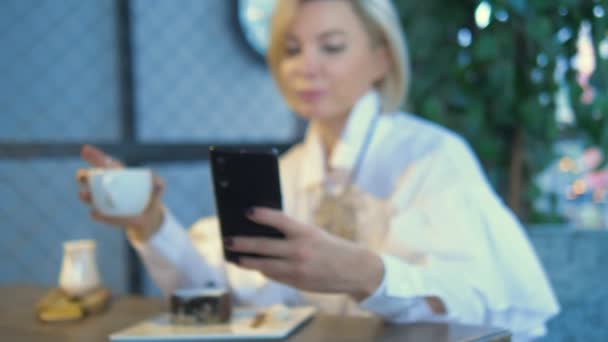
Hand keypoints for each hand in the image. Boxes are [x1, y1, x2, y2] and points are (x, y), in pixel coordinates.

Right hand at [75, 144, 164, 241]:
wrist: (150, 217)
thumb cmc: (151, 196)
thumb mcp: (158, 186)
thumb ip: (158, 182)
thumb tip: (153, 178)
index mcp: (117, 175)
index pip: (103, 163)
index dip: (94, 156)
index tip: (85, 150)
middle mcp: (105, 186)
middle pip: (88, 179)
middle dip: (83, 176)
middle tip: (83, 175)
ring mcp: (104, 202)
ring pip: (88, 197)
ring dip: (85, 195)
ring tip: (83, 194)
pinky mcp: (106, 216)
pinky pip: (98, 215)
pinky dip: (97, 214)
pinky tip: (96, 212)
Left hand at [224, 207, 384, 299]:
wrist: (354, 269)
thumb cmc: (330, 247)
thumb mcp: (314, 234)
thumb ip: (291, 234)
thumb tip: (262, 232)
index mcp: (306, 232)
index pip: (279, 220)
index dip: (262, 215)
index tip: (247, 211)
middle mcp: (300, 250)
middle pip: (263, 246)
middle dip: (242, 244)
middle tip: (228, 241)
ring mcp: (297, 268)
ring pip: (264, 265)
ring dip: (248, 261)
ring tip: (235, 258)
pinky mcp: (297, 282)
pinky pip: (274, 275)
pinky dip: (263, 270)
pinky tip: (256, 267)